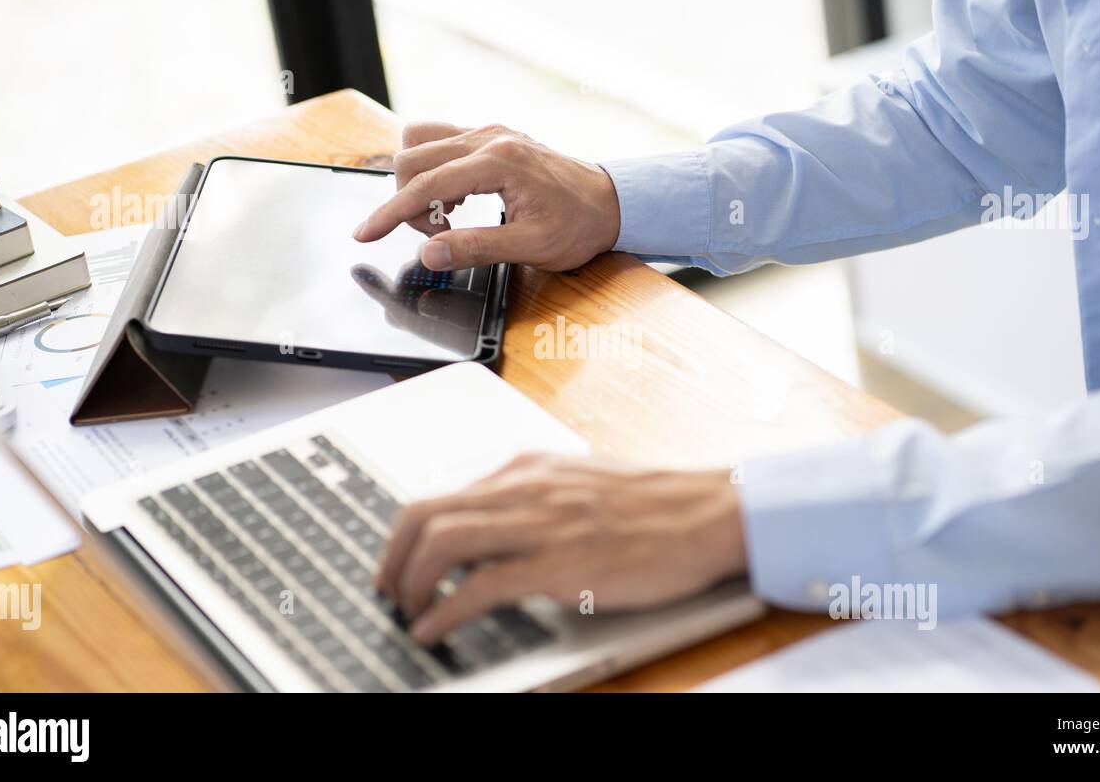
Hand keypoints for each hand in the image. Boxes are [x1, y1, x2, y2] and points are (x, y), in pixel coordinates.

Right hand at [351, 122, 621, 272]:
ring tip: (443, 218)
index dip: (390, 213)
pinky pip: (441, 141)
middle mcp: (490, 136)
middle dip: (406, 201)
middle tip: (433, 236)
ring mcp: (489, 131)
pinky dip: (434, 170)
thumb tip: (430, 254)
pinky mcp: (491, 135)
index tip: (365, 234)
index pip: (426, 185)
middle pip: (413, 156)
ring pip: (421, 141)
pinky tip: (455, 202)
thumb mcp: (529, 247)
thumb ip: (476, 248)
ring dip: (417, 180)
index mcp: (499, 161)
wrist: (612, 203)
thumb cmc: (578, 226)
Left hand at [376, 453, 747, 644]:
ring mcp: (542, 523)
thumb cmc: (658, 504)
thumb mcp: (581, 484)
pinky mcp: (561, 563)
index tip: (396, 562)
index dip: (404, 535)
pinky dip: (445, 612)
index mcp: (528, 469)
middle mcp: (526, 487)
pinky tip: (435, 631)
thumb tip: (493, 530)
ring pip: (442, 541)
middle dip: (392, 558)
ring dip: (410, 583)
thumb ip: (534, 500)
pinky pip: (480, 586)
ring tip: (409, 613)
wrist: (711, 512)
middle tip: (388, 592)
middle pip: (425, 513)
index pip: (442, 494)